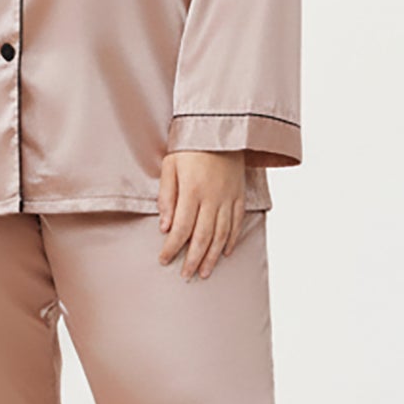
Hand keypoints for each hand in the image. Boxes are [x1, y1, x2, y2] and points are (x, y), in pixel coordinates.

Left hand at [157, 149, 247, 279]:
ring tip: (204, 272)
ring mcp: (228, 197)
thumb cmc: (190, 146)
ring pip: (221, 234)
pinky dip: (232, 240)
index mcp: (192, 191)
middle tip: (186, 275)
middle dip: (192, 259)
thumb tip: (164, 226)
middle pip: (202, 237)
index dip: (172, 247)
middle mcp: (212, 198)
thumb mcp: (170, 166)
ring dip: (212, 256)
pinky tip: (225, 253)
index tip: (164, 259)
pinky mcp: (239, 195)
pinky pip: (237, 223)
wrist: (220, 127)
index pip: (181, 228)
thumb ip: (166, 196)